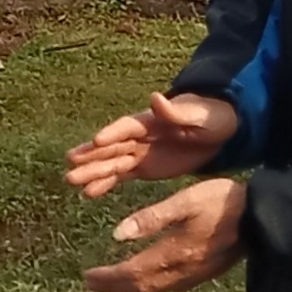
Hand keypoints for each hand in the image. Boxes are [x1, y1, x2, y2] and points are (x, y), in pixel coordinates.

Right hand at [63, 90, 238, 198]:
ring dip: (91, 171)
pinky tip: (88, 193)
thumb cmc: (211, 117)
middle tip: (70, 163)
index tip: (96, 141)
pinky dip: (104, 183)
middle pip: (112, 146)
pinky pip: (120, 176)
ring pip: (111, 162)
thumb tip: (155, 97)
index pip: (127, 126)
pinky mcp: (143, 167)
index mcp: (150, 120)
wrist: (221, 130)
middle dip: (91, 154)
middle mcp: (138, 135)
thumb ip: (176, 112)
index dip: (112, 133)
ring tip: (70, 181)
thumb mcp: (199, 115)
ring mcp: (139, 152)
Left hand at [82, 175, 248, 291]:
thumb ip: (151, 218)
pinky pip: (171, 286)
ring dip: (131, 288)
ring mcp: (197, 274)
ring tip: (111, 283)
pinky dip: (151, 285)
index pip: (133, 272)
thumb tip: (117, 234)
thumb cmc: (223, 201)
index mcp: (175, 252)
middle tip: (91, 283)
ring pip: (157, 288)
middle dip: (114, 286)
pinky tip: (146, 279)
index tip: (87, 276)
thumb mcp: (184, 201)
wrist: (263, 216)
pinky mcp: (206, 271)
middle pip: (142, 286)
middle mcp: (184, 270)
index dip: (109, 277)